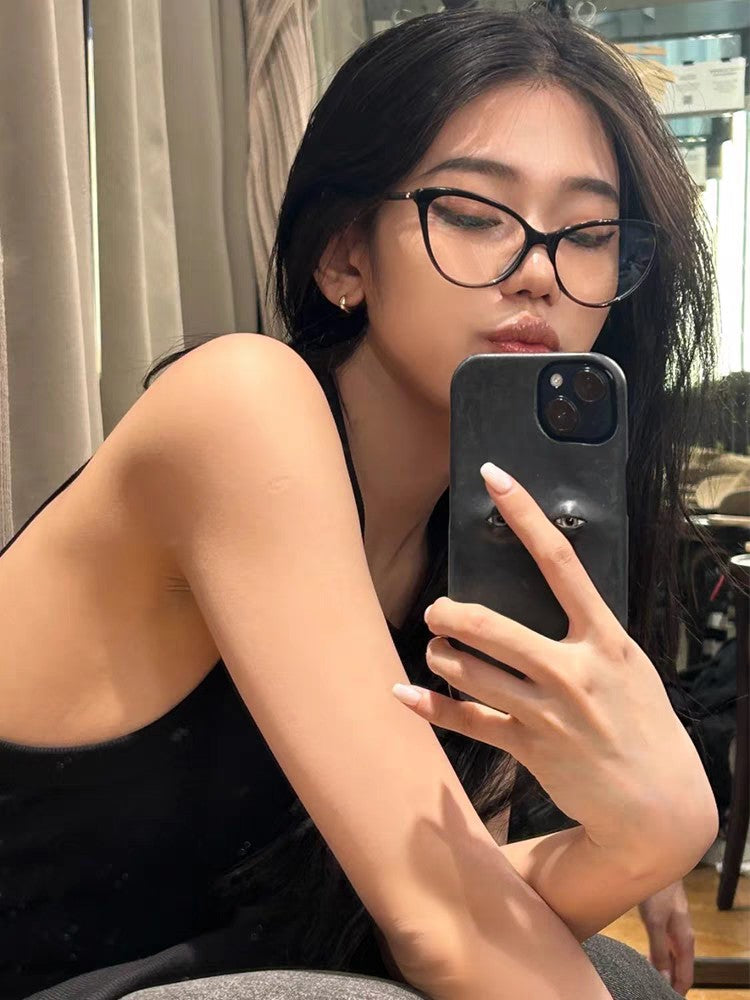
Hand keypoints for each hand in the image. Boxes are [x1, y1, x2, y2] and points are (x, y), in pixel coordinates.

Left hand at [392, 463, 717, 865]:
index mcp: (604, 639)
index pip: (560, 561)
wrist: (659, 806)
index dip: (524, 514)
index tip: (495, 476)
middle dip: (448, 613)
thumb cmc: (645, 725)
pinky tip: (403, 692)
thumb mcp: (629, 665)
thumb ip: (588, 632)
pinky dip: (428, 705)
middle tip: (438, 610)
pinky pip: (465, 721)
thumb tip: (550, 594)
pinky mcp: (528, 748)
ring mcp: (547, 712)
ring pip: (468, 671)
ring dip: (440, 655)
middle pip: (490, 625)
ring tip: (438, 649)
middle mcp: (572, 670)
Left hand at [638, 879, 694, 995]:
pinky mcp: (664, 917)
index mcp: (684, 940)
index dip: (677, 991)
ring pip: (671, 955)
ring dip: (662, 968)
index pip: (686, 976)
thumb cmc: (658, 890)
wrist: (657, 859)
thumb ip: (659, 949)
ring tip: (646, 978)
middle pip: (679, 967)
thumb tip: (663, 978)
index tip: (662, 997)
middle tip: (651, 989)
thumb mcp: (656, 921)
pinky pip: (663, 943)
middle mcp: (682, 935)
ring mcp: (673, 925)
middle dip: (668, 980)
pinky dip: (656, 954)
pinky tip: (644, 955)